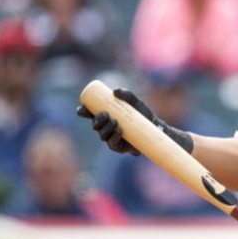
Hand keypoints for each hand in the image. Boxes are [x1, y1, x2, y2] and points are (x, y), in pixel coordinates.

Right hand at [76, 88, 192, 154]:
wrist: (154, 127)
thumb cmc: (142, 113)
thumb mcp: (135, 101)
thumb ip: (126, 94)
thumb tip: (115, 91)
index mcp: (106, 116)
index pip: (90, 114)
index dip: (83, 112)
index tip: (82, 109)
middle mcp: (106, 127)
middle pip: (94, 125)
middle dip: (96, 120)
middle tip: (105, 114)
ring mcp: (111, 137)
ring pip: (102, 135)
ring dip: (105, 128)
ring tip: (115, 122)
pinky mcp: (119, 147)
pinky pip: (112, 144)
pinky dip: (114, 137)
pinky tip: (119, 131)